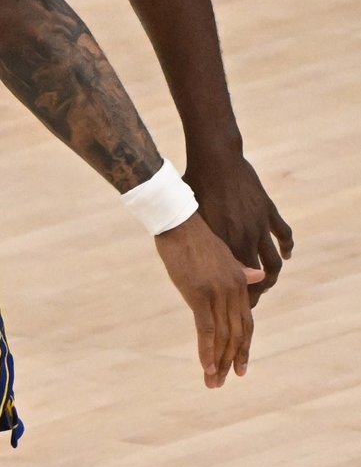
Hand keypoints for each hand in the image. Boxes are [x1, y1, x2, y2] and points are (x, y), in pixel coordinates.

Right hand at [155, 213, 265, 388]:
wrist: (178, 221)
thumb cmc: (194, 235)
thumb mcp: (223, 253)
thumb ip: (240, 270)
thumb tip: (259, 276)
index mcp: (240, 282)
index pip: (245, 323)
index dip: (243, 347)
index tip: (239, 366)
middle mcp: (234, 291)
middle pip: (237, 334)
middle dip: (231, 360)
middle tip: (224, 381)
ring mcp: (218, 294)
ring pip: (223, 337)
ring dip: (219, 363)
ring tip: (213, 382)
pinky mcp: (200, 295)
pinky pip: (207, 330)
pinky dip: (207, 351)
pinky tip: (206, 367)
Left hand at [184, 152, 292, 305]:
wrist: (214, 159)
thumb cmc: (193, 186)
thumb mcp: (190, 216)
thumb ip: (194, 238)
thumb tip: (180, 255)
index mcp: (223, 242)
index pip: (237, 280)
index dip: (239, 298)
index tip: (237, 306)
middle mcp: (244, 238)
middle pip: (260, 278)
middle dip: (256, 294)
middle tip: (251, 302)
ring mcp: (259, 225)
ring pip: (274, 261)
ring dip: (273, 275)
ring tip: (268, 282)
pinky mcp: (268, 211)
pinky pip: (284, 235)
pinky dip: (286, 247)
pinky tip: (285, 255)